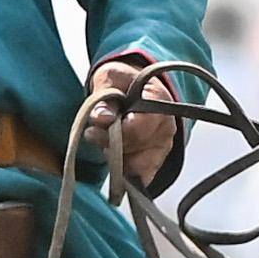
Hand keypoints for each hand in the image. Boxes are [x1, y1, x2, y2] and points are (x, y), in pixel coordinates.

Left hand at [84, 49, 184, 195]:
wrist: (134, 87)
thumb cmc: (122, 81)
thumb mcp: (108, 79)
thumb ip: (104, 98)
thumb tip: (103, 118)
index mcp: (159, 101)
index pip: (141, 126)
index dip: (118, 132)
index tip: (95, 129)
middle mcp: (166, 126)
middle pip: (135, 148)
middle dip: (109, 144)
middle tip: (92, 134)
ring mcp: (163, 146)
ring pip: (136, 167)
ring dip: (114, 159)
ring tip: (104, 143)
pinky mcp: (156, 161)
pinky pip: (141, 178)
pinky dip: (124, 176)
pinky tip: (114, 168)